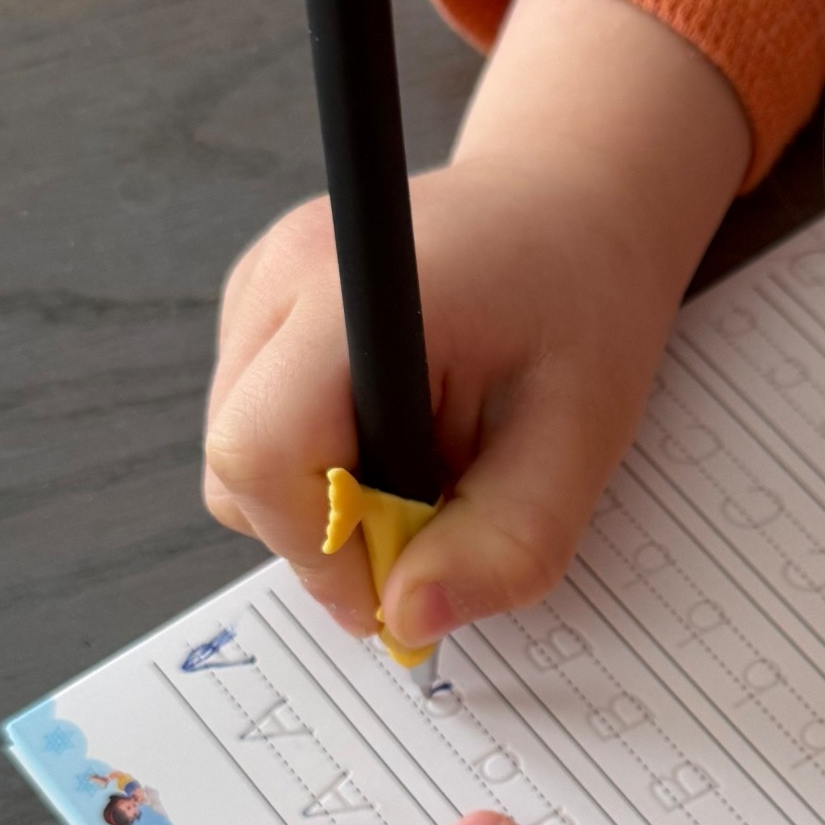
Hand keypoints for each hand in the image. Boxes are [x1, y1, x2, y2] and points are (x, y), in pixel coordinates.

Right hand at [203, 0, 749, 642]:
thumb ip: (507, 540)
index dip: (319, 547)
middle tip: (436, 521)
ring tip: (432, 457)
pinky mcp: (258, 306)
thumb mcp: (584, 434)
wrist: (573, 203)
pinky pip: (259, 426)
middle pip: (239, 464)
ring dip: (331, 496)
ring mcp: (260, 283)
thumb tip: (408, 620)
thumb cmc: (585, 301)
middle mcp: (285, 272)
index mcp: (363, 284)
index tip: (396, 588)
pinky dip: (324, 459)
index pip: (264, 448)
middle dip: (330, 531)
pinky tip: (402, 425)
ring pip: (243, 457)